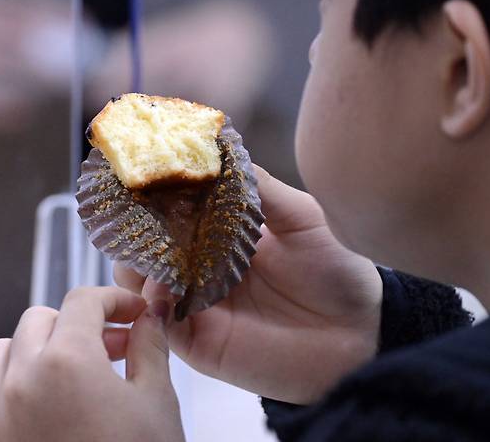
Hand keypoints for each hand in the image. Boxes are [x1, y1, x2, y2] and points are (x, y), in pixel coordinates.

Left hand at [0, 287, 184, 441]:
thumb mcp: (157, 402)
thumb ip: (151, 348)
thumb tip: (149, 318)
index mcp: (67, 360)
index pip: (84, 301)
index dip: (115, 300)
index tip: (135, 312)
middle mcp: (22, 378)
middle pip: (42, 318)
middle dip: (81, 324)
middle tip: (115, 346)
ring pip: (5, 351)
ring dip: (40, 349)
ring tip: (75, 371)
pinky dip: (3, 389)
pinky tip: (34, 404)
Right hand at [115, 167, 382, 404]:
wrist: (359, 333)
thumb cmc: (337, 269)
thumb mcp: (302, 216)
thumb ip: (260, 188)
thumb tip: (221, 148)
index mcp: (226, 233)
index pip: (178, 210)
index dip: (157, 194)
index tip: (138, 174)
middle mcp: (206, 266)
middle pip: (152, 245)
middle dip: (136, 229)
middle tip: (130, 214)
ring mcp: (200, 303)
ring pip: (146, 282)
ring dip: (138, 264)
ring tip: (146, 252)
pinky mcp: (200, 341)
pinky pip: (162, 322)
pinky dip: (153, 303)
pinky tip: (159, 287)